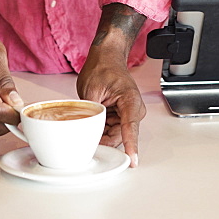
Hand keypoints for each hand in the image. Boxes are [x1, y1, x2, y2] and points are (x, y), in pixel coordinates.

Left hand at [77, 3, 146, 166]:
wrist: (106, 57)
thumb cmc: (103, 67)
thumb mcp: (91, 90)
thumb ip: (92, 112)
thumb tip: (87, 132)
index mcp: (130, 100)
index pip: (130, 127)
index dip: (130, 146)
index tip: (132, 161)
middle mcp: (133, 110)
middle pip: (119, 136)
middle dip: (104, 142)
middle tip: (86, 143)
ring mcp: (127, 114)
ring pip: (113, 136)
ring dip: (100, 137)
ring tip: (85, 130)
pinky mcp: (120, 117)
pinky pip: (109, 131)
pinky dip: (100, 132)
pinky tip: (90, 127)